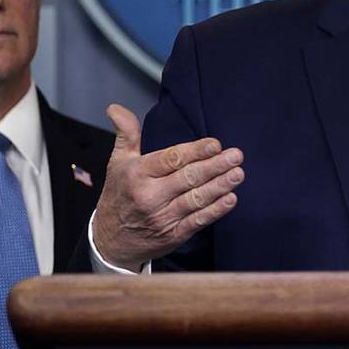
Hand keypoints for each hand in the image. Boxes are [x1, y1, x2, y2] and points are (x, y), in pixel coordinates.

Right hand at [92, 104, 243, 270]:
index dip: (195, 151)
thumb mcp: (118, 162)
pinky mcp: (173, 235)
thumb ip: (126, 133)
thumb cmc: (118, 196)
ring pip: (196, 199)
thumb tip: (116, 107)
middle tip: (236, 156)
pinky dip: (215, 210)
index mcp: (138, 174)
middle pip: (188, 178)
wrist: (111, 241)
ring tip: (238, 174)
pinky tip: (230, 198)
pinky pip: (198, 221)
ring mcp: (162, 217)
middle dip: (214, 166)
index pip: (170, 159)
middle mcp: (150, 196)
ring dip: (220, 186)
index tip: (215, 144)